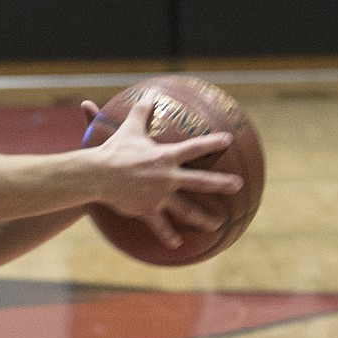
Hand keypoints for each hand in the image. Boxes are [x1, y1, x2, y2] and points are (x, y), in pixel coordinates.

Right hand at [88, 97, 243, 251]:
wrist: (98, 175)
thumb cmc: (113, 150)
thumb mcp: (128, 128)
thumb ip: (140, 111)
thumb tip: (148, 93)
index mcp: (166, 156)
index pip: (195, 147)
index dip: (213, 143)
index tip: (228, 140)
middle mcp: (168, 177)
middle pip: (201, 182)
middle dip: (222, 183)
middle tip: (239, 185)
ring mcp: (160, 195)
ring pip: (186, 209)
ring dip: (203, 218)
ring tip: (217, 224)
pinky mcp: (148, 209)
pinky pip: (161, 225)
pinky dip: (168, 235)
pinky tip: (177, 244)